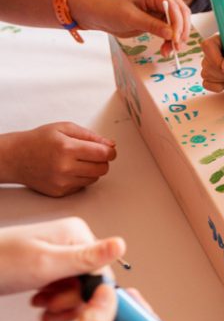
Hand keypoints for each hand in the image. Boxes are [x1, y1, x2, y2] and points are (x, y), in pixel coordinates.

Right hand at [0, 123, 116, 196]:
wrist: (16, 157)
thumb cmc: (39, 140)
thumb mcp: (65, 128)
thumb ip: (91, 136)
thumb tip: (111, 145)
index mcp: (67, 148)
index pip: (103, 154)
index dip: (111, 152)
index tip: (110, 150)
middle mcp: (65, 167)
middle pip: (102, 169)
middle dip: (103, 161)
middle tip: (94, 155)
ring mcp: (62, 182)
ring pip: (94, 179)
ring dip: (92, 170)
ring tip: (79, 161)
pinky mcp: (60, 192)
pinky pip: (82, 186)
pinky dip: (81, 178)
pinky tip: (70, 170)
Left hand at [0, 216, 123, 295]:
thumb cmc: (0, 262)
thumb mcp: (46, 264)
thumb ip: (87, 258)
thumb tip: (121, 245)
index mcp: (77, 233)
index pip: (103, 271)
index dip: (88, 294)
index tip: (70, 305)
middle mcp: (72, 240)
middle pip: (91, 281)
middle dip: (71, 300)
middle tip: (50, 306)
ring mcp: (61, 253)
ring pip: (78, 288)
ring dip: (62, 304)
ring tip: (42, 306)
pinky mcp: (50, 266)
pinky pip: (65, 289)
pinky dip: (55, 302)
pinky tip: (41, 305)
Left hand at [68, 0, 190, 56]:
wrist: (99, 12)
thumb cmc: (110, 10)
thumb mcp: (130, 18)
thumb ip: (152, 25)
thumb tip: (171, 34)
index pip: (173, 5)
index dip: (177, 24)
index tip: (175, 40)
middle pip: (180, 12)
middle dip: (180, 31)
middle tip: (176, 48)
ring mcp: (160, 5)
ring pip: (177, 21)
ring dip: (176, 37)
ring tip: (168, 51)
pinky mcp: (157, 16)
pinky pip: (170, 27)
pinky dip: (170, 38)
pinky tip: (166, 48)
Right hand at [201, 33, 223, 101]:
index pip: (208, 44)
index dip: (214, 57)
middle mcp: (221, 51)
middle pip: (206, 61)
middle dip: (221, 71)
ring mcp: (219, 66)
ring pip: (205, 72)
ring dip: (221, 79)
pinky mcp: (219, 79)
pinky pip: (206, 83)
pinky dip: (216, 87)